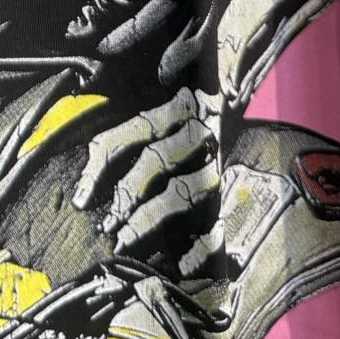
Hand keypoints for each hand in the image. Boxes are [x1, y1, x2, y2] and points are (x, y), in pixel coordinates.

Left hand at [72, 85, 224, 281]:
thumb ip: (130, 83)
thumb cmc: (199, 84)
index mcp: (171, 106)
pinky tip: (180, 268)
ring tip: (125, 242)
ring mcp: (216, 161)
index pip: (126, 137)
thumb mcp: (166, 79)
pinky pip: (217, 223)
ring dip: (149, 223)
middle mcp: (194, 131)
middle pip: (152, 166)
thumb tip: (94, 73)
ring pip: (179, 194)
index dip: (99, 169)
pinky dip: (199, 250)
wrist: (257, 70)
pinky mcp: (235, 189)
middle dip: (124, 200)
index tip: (82, 199)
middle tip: (106, 227)